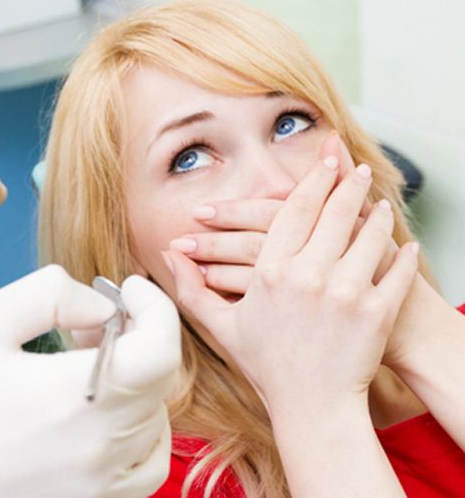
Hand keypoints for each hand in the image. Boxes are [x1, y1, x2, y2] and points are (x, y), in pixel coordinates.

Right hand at [0, 266, 180, 497]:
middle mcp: (100, 448)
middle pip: (161, 376)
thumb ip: (51, 295)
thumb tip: (103, 307)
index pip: (160, 350)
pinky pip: (149, 459)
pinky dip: (143, 425)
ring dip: (138, 375)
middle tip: (95, 323)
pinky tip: (107, 409)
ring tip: (92, 362)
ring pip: (158, 414)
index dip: (157, 308)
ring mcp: (102, 483)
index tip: (131, 289)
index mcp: (74, 399)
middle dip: (140, 332)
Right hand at [164, 137, 417, 418]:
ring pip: (367, 234)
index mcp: (269, 273)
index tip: (326, 163)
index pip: (293, 210)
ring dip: (377, 213)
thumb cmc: (266, 365)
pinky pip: (395, 271)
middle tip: (357, 168)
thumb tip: (166, 253)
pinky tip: (405, 242)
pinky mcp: (376, 313)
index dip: (312, 181)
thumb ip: (190, 287)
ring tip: (380, 202)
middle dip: (348, 184)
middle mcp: (308, 277)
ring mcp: (345, 293)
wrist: (312, 408)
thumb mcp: (222, 325)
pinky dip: (403, 254)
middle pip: (333, 212)